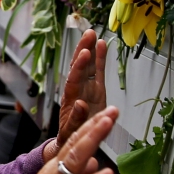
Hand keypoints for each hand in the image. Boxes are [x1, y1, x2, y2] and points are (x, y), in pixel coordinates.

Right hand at [0, 108, 116, 173]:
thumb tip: (94, 164)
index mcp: (55, 166)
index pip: (75, 140)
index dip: (91, 125)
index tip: (105, 113)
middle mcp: (56, 169)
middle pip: (78, 141)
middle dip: (96, 123)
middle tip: (112, 109)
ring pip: (77, 156)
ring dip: (93, 138)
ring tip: (107, 123)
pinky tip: (107, 173)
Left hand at [55, 29, 106, 152]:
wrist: (75, 140)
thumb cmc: (71, 136)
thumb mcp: (72, 131)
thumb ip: (77, 118)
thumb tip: (80, 104)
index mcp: (71, 99)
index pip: (74, 79)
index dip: (79, 66)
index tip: (84, 53)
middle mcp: (78, 89)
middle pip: (80, 66)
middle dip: (83, 50)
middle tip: (87, 34)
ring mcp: (88, 88)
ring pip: (88, 65)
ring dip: (90, 49)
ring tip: (92, 33)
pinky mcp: (97, 89)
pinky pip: (98, 71)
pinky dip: (100, 58)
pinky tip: (102, 44)